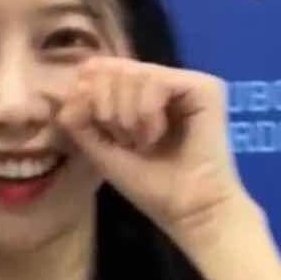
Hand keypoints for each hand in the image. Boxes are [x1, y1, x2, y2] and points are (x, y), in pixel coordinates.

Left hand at [57, 59, 255, 247]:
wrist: (187, 210)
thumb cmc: (149, 185)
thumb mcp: (101, 150)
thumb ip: (80, 118)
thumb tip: (75, 85)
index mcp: (141, 94)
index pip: (103, 69)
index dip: (89, 95)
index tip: (101, 130)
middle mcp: (164, 82)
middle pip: (115, 69)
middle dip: (108, 110)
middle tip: (127, 141)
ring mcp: (185, 83)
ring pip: (134, 73)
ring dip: (128, 116)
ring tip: (144, 143)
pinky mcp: (205, 87)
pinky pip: (156, 80)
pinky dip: (147, 112)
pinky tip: (157, 136)